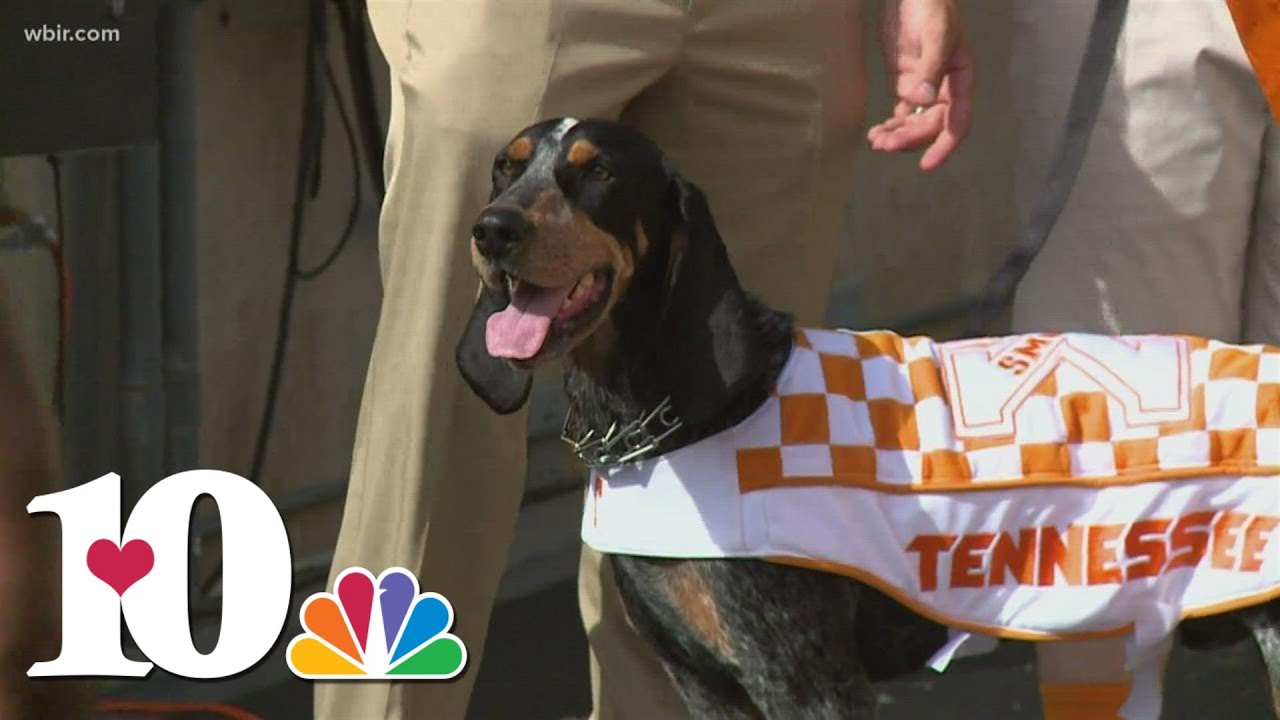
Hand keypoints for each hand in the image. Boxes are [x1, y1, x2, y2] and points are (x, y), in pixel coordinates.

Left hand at [867, 0, 974, 170]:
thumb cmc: (930, 6)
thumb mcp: (935, 33)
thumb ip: (930, 67)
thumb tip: (921, 102)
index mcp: (959, 80)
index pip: (957, 122)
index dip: (944, 145)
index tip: (925, 164)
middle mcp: (944, 89)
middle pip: (929, 127)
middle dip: (908, 139)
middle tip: (883, 145)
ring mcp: (924, 88)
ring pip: (914, 124)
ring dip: (897, 136)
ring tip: (876, 141)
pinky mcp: (906, 83)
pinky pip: (901, 113)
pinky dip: (890, 125)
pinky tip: (875, 133)